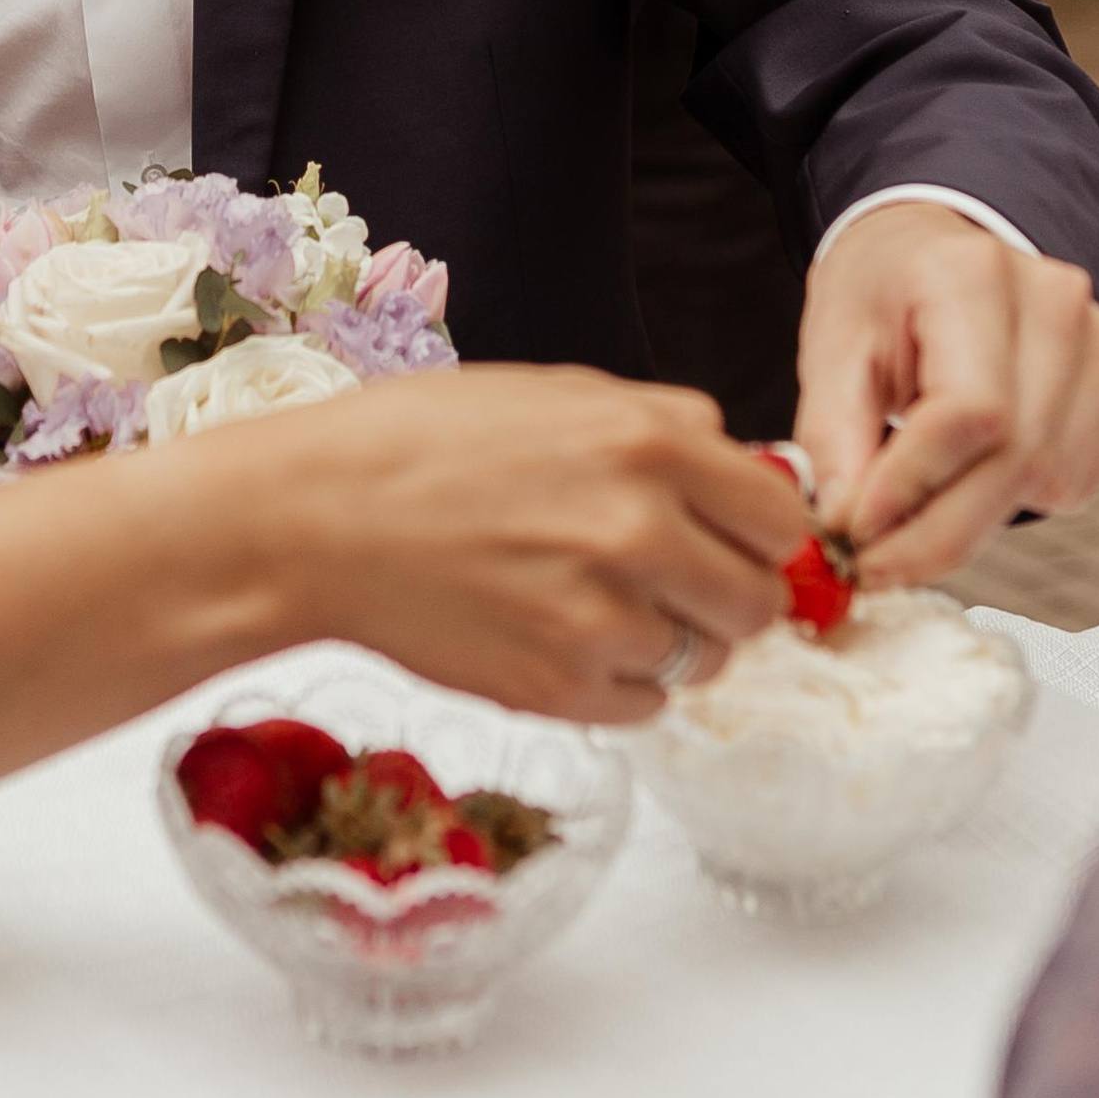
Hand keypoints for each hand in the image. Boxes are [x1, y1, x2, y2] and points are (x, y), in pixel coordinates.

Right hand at [273, 364, 803, 722]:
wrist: (316, 519)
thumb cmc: (423, 442)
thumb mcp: (556, 392)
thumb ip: (663, 425)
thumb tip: (746, 468)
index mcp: (650, 443)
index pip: (782, 519)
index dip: (757, 532)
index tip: (730, 538)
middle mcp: (642, 532)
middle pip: (760, 602)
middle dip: (725, 594)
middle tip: (673, 583)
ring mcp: (603, 620)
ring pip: (706, 660)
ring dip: (669, 640)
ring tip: (596, 605)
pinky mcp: (561, 689)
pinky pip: (647, 705)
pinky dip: (620, 682)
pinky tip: (562, 637)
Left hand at [797, 202, 1098, 581]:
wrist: (938, 252)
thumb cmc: (882, 294)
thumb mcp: (830, 347)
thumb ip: (830, 437)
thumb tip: (842, 524)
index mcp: (973, 274)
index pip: (968, 411)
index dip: (912, 487)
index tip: (855, 536)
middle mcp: (1055, 303)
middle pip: (1017, 456)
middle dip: (938, 532)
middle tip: (873, 566)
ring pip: (1049, 479)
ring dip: (974, 522)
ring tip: (912, 511)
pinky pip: (1080, 481)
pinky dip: (1018, 502)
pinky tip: (972, 476)